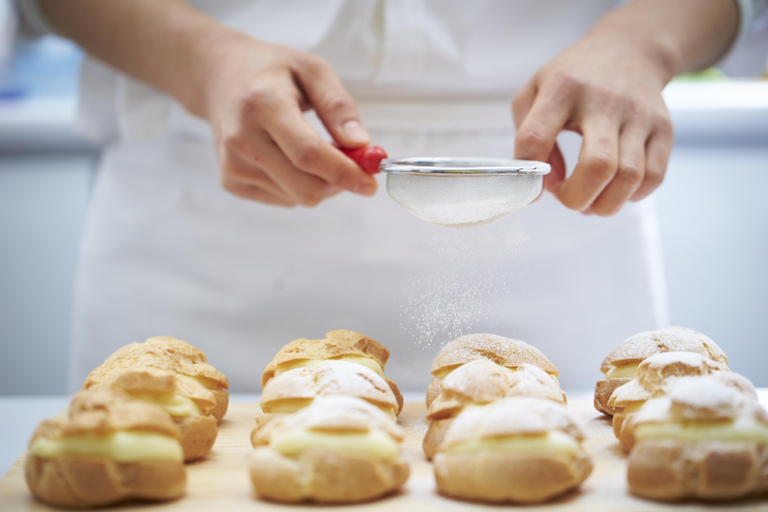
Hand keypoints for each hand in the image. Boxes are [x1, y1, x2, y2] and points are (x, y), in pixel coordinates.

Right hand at [198, 35, 377, 205]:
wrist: (220, 78)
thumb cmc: (272, 72)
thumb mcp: (312, 70)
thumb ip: (338, 106)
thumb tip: (361, 144)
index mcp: (263, 104)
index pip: (308, 154)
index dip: (344, 173)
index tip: (370, 182)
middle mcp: (242, 139)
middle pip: (304, 187)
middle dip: (337, 183)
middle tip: (351, 164)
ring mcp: (233, 165)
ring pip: (297, 198)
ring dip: (318, 182)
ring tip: (313, 149)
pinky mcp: (231, 182)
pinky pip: (283, 200)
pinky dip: (298, 186)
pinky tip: (290, 158)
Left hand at [513, 24, 673, 215]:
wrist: (629, 50)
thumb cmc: (574, 78)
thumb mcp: (534, 92)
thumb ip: (527, 139)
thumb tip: (545, 185)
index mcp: (562, 88)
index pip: (535, 138)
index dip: (529, 175)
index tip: (532, 189)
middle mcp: (604, 100)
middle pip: (597, 166)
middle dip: (576, 198)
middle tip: (567, 198)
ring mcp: (639, 115)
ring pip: (629, 177)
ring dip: (604, 204)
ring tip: (590, 201)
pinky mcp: (663, 128)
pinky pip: (653, 177)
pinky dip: (632, 196)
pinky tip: (615, 189)